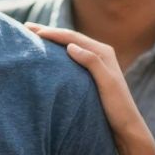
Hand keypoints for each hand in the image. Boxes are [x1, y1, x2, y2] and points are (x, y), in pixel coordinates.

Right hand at [25, 24, 148, 143]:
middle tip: (26, 27)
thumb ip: (92, 62)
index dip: (52, 33)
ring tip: (33, 36)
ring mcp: (96, 64)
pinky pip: (71, 57)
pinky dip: (58, 52)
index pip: (72, 38)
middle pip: (70, 38)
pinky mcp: (91, 74)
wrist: (127, 127)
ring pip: (70, 46)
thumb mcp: (107, 84)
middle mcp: (100, 54)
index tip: (33, 32)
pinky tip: (48, 54)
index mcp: (103, 52)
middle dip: (49, 32)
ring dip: (52, 40)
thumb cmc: (118, 107)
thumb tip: (71, 46)